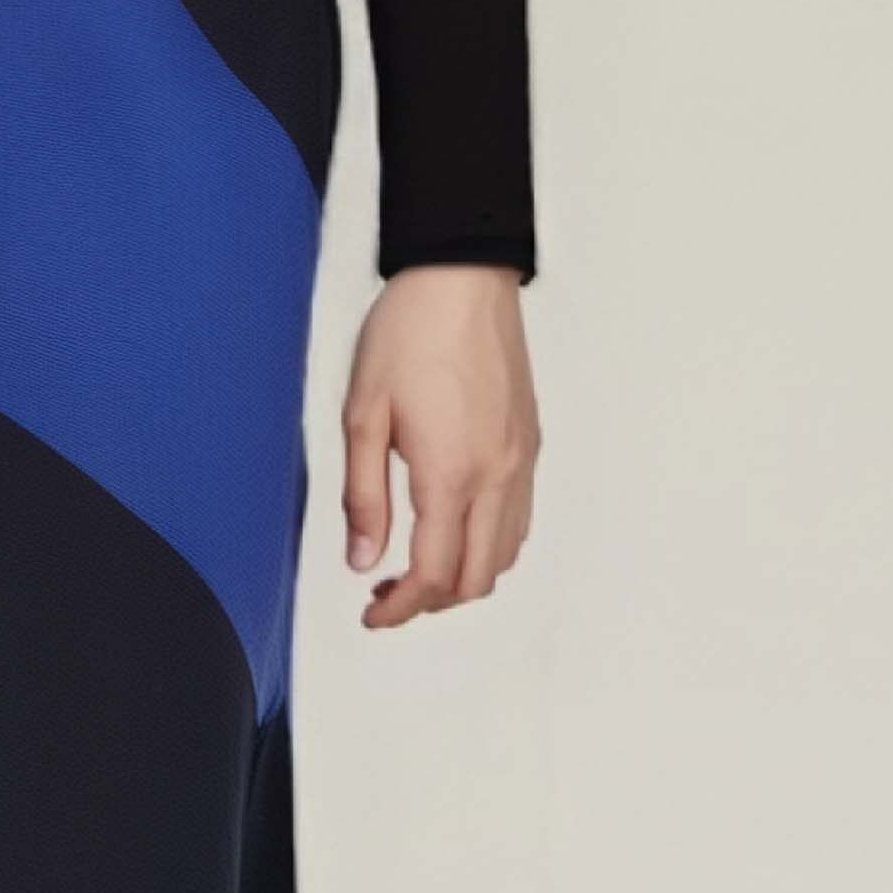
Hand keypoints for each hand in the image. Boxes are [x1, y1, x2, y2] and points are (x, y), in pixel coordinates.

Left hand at [341, 265, 539, 627]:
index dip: (399, 610)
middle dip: (430, 603)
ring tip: (414, 566)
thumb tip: (363, 560)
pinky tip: (451, 529)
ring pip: (504, 555)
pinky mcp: (529, 445)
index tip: (372, 615)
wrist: (463, 276)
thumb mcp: (362, 416)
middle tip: (386, 594)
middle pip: (475, 578)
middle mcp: (497, 476)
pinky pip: (518, 520)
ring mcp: (520, 462)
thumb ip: (363, 496)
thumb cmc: (408, 334)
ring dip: (462, 577)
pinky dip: (487, 546)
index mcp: (451, 473)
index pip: (432, 574)